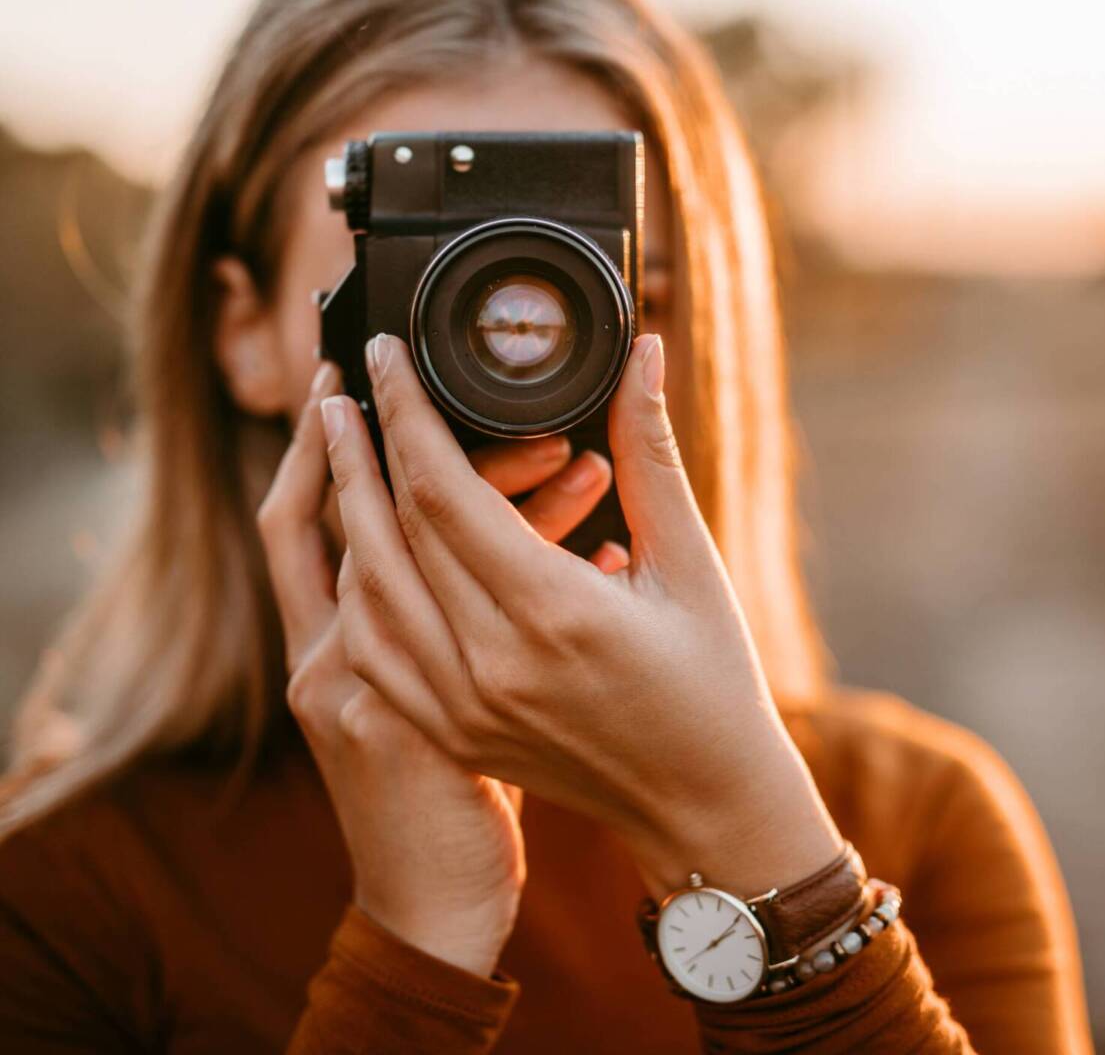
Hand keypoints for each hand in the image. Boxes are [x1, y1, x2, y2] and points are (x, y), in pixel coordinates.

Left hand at [319, 332, 844, 901]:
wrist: (704, 804)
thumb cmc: (714, 682)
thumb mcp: (690, 562)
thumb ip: (650, 452)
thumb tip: (642, 353)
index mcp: (555, 614)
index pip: (444, 491)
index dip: (407, 412)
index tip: (387, 355)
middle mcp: (492, 665)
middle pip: (390, 535)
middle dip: (359, 449)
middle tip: (343, 386)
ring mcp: (462, 708)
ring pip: (367, 592)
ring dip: (344, 513)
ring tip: (337, 450)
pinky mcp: (453, 732)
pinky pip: (375, 650)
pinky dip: (357, 589)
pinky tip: (355, 546)